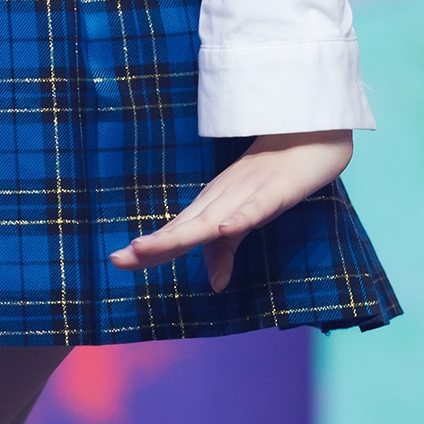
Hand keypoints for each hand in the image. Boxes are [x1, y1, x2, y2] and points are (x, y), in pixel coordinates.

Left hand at [110, 130, 352, 292]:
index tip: (116, 261)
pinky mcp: (273, 191)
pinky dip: (240, 219)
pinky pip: (255, 208)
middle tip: (117, 259)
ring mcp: (245, 193)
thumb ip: (226, 250)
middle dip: (152, 245)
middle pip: (183, 226)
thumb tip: (214, 285)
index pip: (175, 233)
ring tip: (148, 248)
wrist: (306, 138)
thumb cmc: (270, 180)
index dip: (149, 249)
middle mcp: (220, 200)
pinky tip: (224, 229)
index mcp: (211, 208)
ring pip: (210, 219)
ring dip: (180, 235)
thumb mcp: (244, 220)